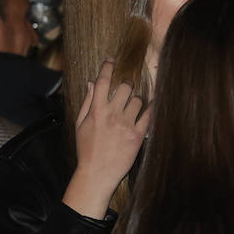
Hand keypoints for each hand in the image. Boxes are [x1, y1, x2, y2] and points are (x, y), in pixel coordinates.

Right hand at [61, 60, 149, 218]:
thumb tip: (91, 83)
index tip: (111, 60)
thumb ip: (87, 102)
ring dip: (136, 100)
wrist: (97, 173)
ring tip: (132, 108)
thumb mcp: (81, 125)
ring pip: (138, 100)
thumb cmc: (86, 149)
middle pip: (125, 87)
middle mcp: (112, 115)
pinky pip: (149, 116)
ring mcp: (126, 124)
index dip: (107, 68)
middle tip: (127, 88)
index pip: (102, 82)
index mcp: (96, 111)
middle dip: (126, 85)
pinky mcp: (137, 135)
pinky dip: (151, 109)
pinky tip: (152, 107)